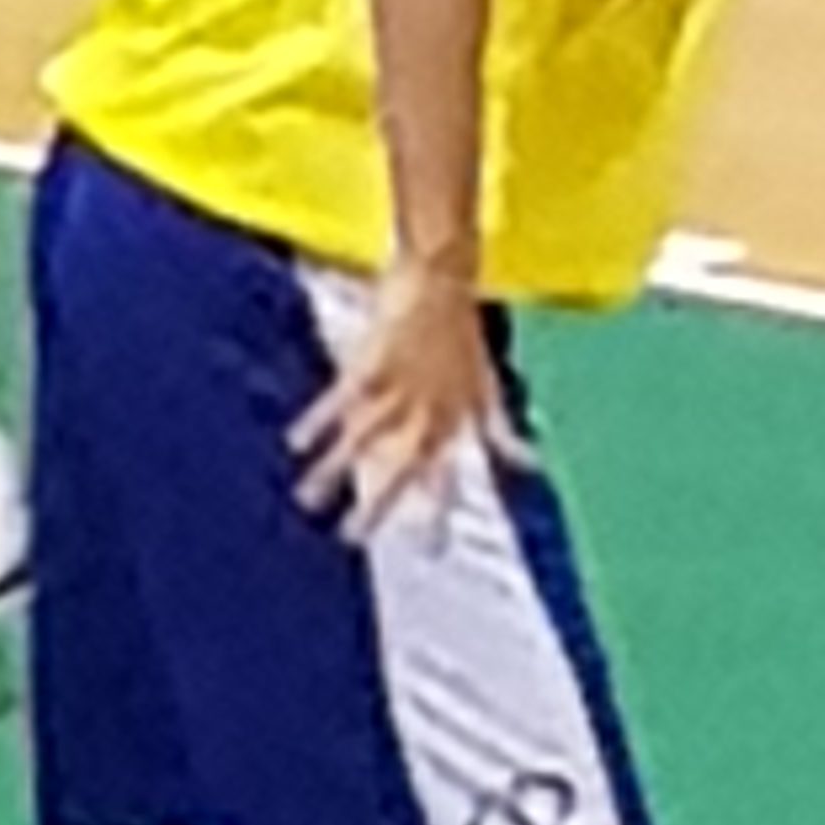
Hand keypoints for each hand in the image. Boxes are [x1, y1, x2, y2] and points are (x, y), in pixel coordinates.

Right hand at [288, 259, 525, 541]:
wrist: (442, 276)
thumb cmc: (462, 331)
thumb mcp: (486, 383)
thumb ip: (500, 427)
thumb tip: (528, 463)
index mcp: (453, 417)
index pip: (444, 476)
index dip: (437, 510)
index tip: (429, 549)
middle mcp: (425, 409)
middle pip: (396, 466)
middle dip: (375, 504)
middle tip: (351, 540)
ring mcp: (396, 388)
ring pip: (361, 438)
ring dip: (333, 469)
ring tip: (307, 500)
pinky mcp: (370, 362)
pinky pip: (340, 399)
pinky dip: (318, 421)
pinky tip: (295, 443)